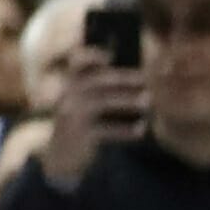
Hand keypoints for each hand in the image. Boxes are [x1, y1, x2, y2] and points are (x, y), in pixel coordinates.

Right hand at [44, 51, 152, 188]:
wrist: (62, 154)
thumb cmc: (81, 124)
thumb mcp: (83, 104)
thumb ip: (99, 90)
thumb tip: (134, 79)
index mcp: (69, 85)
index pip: (76, 63)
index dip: (91, 55)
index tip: (111, 55)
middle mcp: (67, 96)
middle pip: (95, 80)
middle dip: (121, 77)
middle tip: (145, 78)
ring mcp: (71, 115)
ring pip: (101, 101)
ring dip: (126, 99)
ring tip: (147, 101)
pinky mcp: (80, 134)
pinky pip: (105, 129)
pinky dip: (125, 129)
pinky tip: (141, 130)